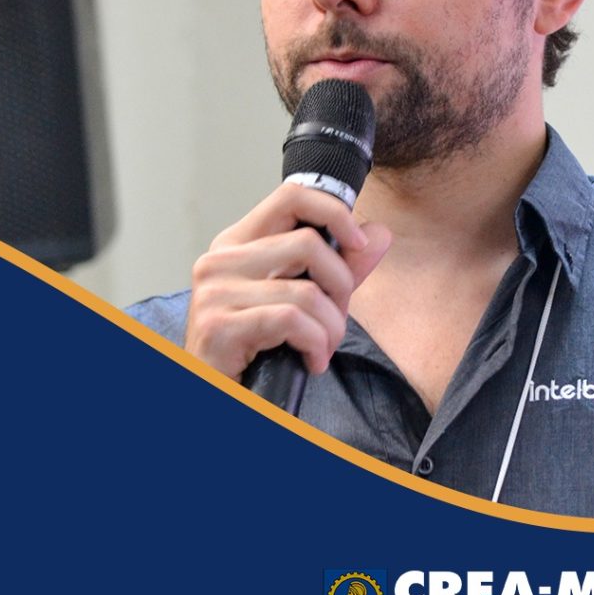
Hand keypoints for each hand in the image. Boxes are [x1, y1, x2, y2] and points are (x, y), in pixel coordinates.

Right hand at [185, 182, 390, 379]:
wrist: (220, 397)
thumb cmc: (257, 348)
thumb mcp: (304, 301)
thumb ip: (340, 268)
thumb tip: (379, 233)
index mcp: (238, 243)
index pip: (291, 197)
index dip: (334, 212)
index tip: (358, 243)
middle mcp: (220, 259)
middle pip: (309, 243)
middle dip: (340, 286)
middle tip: (336, 318)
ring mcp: (214, 291)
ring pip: (306, 290)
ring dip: (330, 327)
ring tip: (323, 347)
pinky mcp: (218, 325)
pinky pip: (291, 320)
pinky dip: (314, 344)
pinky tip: (311, 361)